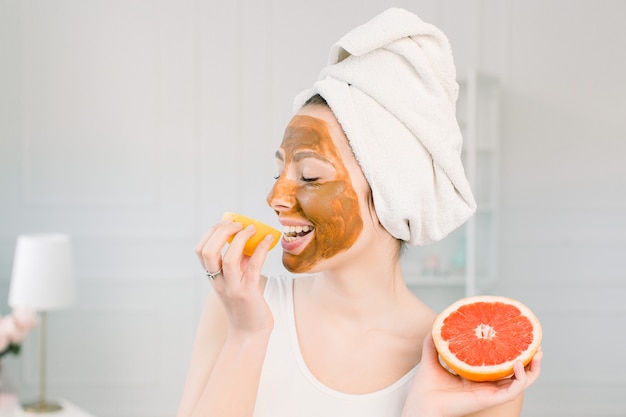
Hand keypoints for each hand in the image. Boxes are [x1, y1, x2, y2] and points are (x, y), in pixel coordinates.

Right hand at [196, 219, 274, 336]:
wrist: (250, 333)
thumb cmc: (246, 304)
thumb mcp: (237, 279)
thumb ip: (239, 260)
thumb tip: (248, 236)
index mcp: (213, 277)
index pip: (201, 251)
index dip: (211, 232)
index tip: (226, 223)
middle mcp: (218, 282)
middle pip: (208, 252)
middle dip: (221, 232)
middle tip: (238, 224)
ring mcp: (232, 288)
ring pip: (228, 258)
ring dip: (240, 239)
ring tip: (252, 228)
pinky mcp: (248, 293)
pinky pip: (253, 266)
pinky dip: (261, 249)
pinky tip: (269, 239)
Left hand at [402, 333, 542, 416]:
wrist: (421, 403)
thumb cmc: (426, 387)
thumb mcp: (432, 358)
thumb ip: (433, 342)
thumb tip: (436, 323)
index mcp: (477, 378)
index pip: (501, 367)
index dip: (513, 355)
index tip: (519, 339)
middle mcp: (486, 386)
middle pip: (517, 375)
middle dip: (531, 361)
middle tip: (536, 345)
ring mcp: (489, 393)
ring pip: (521, 383)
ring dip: (533, 369)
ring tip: (537, 353)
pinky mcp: (489, 399)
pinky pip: (512, 391)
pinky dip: (520, 379)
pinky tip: (518, 364)